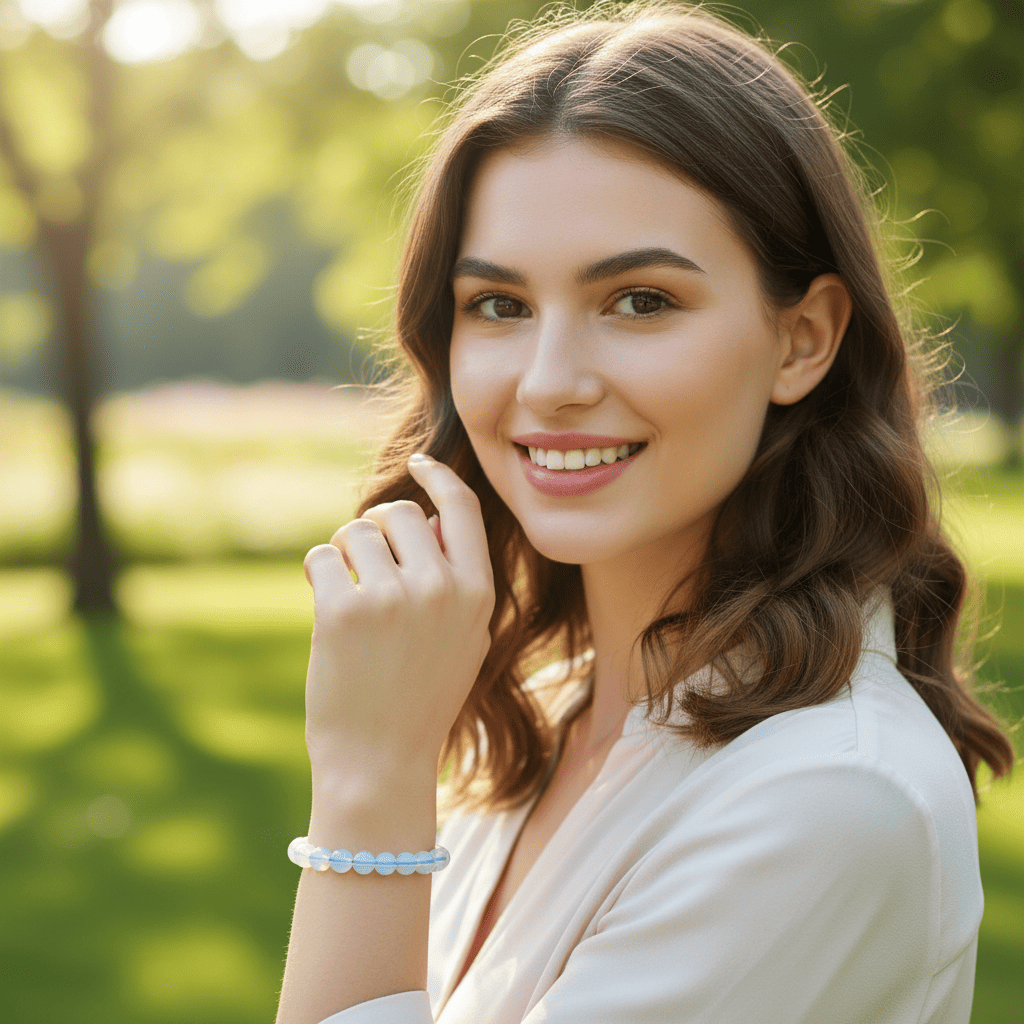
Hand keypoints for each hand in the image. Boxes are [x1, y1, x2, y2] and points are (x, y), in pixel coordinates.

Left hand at [302, 454, 495, 784]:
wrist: (380, 761)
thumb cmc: (420, 697)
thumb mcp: (464, 638)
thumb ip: (457, 578)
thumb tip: (426, 520)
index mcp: (478, 591)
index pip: (461, 507)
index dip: (438, 477)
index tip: (419, 461)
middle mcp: (441, 587)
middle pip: (398, 514)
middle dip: (376, 530)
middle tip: (366, 565)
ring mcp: (392, 597)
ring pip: (354, 532)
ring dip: (344, 557)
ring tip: (350, 600)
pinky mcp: (343, 610)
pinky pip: (320, 558)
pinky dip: (318, 576)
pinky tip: (328, 609)